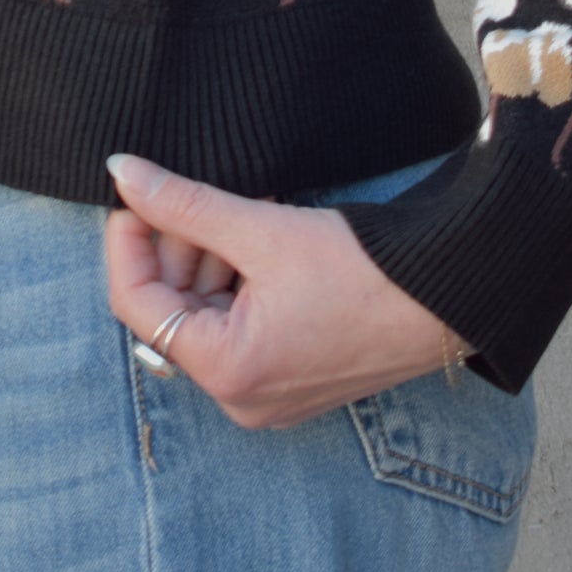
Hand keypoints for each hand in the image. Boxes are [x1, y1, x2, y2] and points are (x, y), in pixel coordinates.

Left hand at [105, 154, 467, 429]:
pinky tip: (266, 240)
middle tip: (203, 199)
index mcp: (228, 373)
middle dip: (178, 249)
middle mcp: (242, 399)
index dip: (129, 241)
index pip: (138, 304)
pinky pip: (240, 328)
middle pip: (172, 312)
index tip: (136, 194)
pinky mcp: (293, 381)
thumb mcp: (261, 231)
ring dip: (211, 261)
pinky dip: (240, 282)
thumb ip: (183, 204)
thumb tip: (121, 172)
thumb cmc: (363, 270)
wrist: (450, 294)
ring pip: (206, 316)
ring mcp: (269, 395)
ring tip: (248, 216)